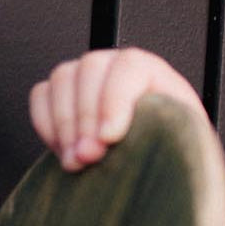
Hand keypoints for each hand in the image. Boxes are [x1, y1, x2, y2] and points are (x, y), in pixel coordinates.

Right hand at [29, 48, 206, 170]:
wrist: (152, 157)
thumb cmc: (171, 146)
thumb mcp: (182, 140)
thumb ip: (169, 134)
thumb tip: (145, 144)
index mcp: (152, 70)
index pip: (130, 67)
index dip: (116, 101)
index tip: (110, 138)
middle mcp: (116, 65)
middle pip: (90, 70)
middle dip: (86, 119)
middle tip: (89, 157)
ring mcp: (86, 74)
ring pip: (62, 81)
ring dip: (65, 125)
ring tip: (77, 161)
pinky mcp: (60, 91)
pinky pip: (41, 96)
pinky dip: (47, 125)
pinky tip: (63, 151)